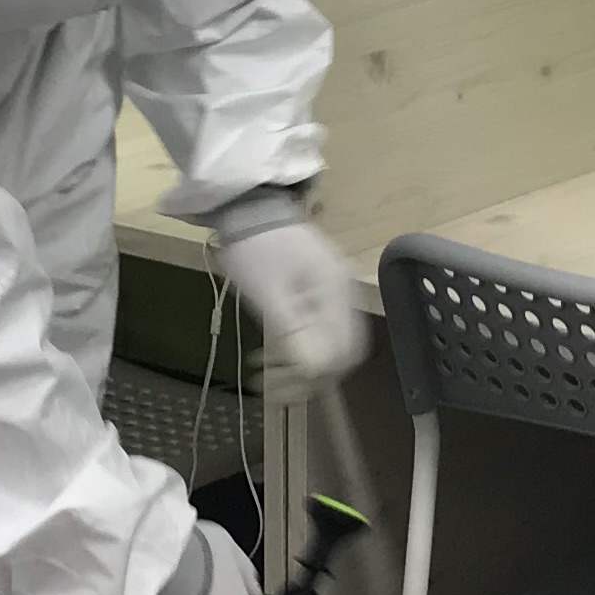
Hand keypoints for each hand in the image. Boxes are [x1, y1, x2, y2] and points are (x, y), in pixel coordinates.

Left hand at [215, 216, 367, 391]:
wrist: (249, 206)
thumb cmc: (254, 248)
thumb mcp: (267, 293)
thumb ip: (293, 332)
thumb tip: (315, 371)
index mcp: (336, 291)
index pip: (343, 351)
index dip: (316, 377)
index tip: (281, 389)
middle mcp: (346, 290)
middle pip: (345, 349)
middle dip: (311, 374)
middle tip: (274, 386)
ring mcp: (338, 287)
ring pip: (335, 340)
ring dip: (305, 362)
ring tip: (269, 372)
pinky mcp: (325, 285)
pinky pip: (325, 325)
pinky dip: (305, 343)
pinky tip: (278, 350)